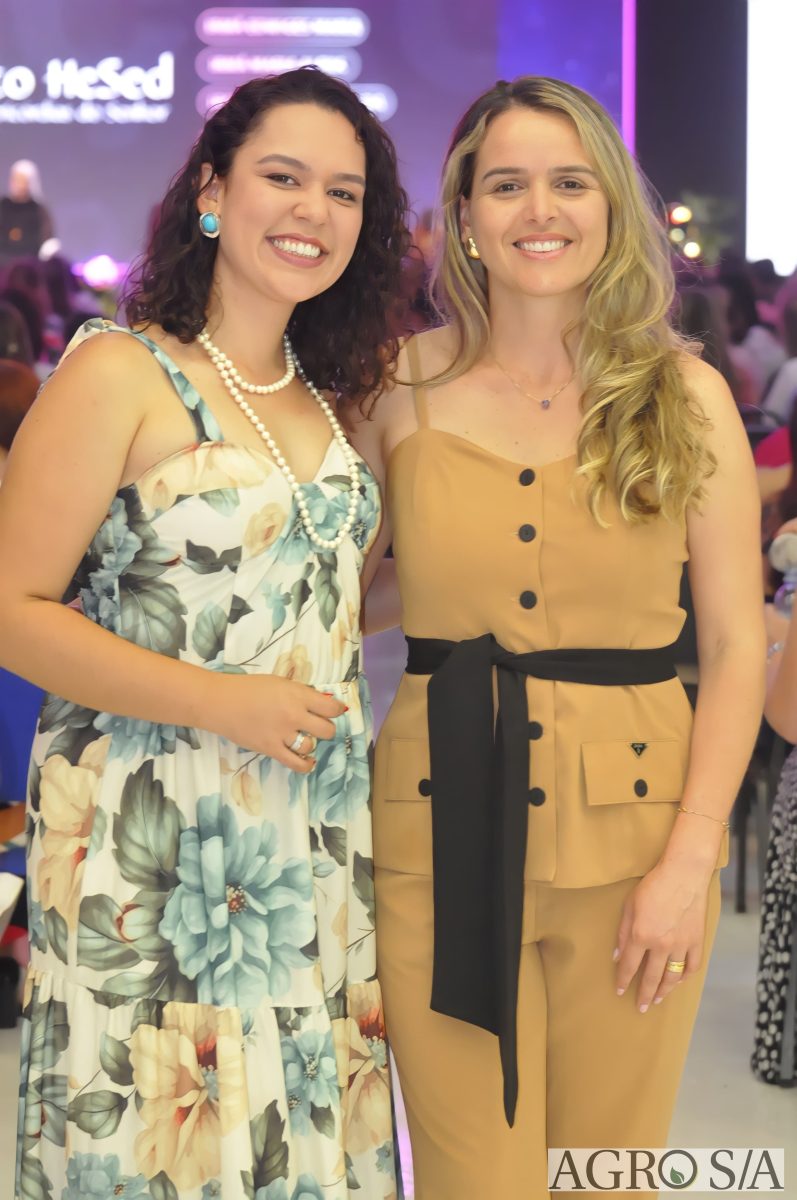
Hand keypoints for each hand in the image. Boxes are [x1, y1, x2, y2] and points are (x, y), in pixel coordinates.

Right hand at [210, 673, 346, 772]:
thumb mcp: (280, 682)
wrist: (220, 702)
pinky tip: (308, 760)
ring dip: (311, 742)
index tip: (334, 711)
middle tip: (317, 725)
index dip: (337, 710)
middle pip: (327, 730)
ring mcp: (283, 734)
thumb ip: (301, 693)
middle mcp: (294, 715)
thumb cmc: (249, 688)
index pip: (331, 708)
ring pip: (312, 746)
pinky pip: (297, 763)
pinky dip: (306, 764)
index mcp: (297, 695)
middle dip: (326, 728)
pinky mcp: (271, 750)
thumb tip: (323, 703)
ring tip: (303, 737)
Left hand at [614, 861, 711, 1011]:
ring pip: (672, 977)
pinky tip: (679, 982)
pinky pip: (692, 966)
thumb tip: (617, 955)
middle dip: (644, 995)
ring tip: (658, 1000)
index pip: (629, 966)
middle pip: (651, 978)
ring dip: (664, 991)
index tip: (620, 991)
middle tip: (641, 1007)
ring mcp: (681, 945)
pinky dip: (685, 977)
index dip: (623, 980)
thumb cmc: (653, 886)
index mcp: (641, 936)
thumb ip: (623, 933)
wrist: (683, 875)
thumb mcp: (629, 906)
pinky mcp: (697, 941)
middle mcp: (661, 945)